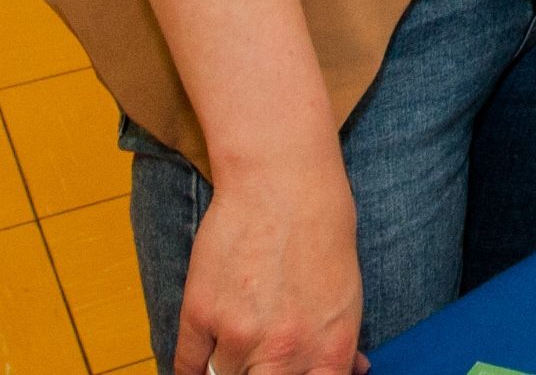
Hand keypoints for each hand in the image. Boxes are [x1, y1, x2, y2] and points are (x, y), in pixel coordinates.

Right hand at [173, 147, 369, 374]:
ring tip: (241, 337)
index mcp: (329, 348)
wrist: (281, 180)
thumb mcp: (348, 293)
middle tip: (260, 360)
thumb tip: (349, 370)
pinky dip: (194, 368)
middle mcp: (284, 350)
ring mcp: (238, 335)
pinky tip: (206, 358)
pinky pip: (186, 367)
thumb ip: (340, 342)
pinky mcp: (199, 314)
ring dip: (230, 365)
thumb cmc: (322, 229)